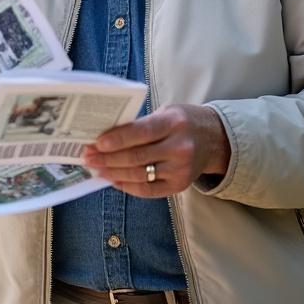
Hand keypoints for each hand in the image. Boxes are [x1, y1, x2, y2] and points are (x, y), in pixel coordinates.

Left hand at [83, 104, 231, 197]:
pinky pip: (148, 190)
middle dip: (108, 159)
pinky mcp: (180, 186)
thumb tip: (105, 137)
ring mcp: (181, 170)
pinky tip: (114, 180)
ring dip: (113, 173)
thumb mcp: (166, 113)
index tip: (97, 143)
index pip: (142, 132)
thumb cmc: (182, 122)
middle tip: (88, 157)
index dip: (117, 139)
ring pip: (139, 175)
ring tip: (96, 169)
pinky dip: (128, 186)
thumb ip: (140, 125)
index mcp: (175, 123)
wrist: (214, 139)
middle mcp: (180, 148)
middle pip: (137, 157)